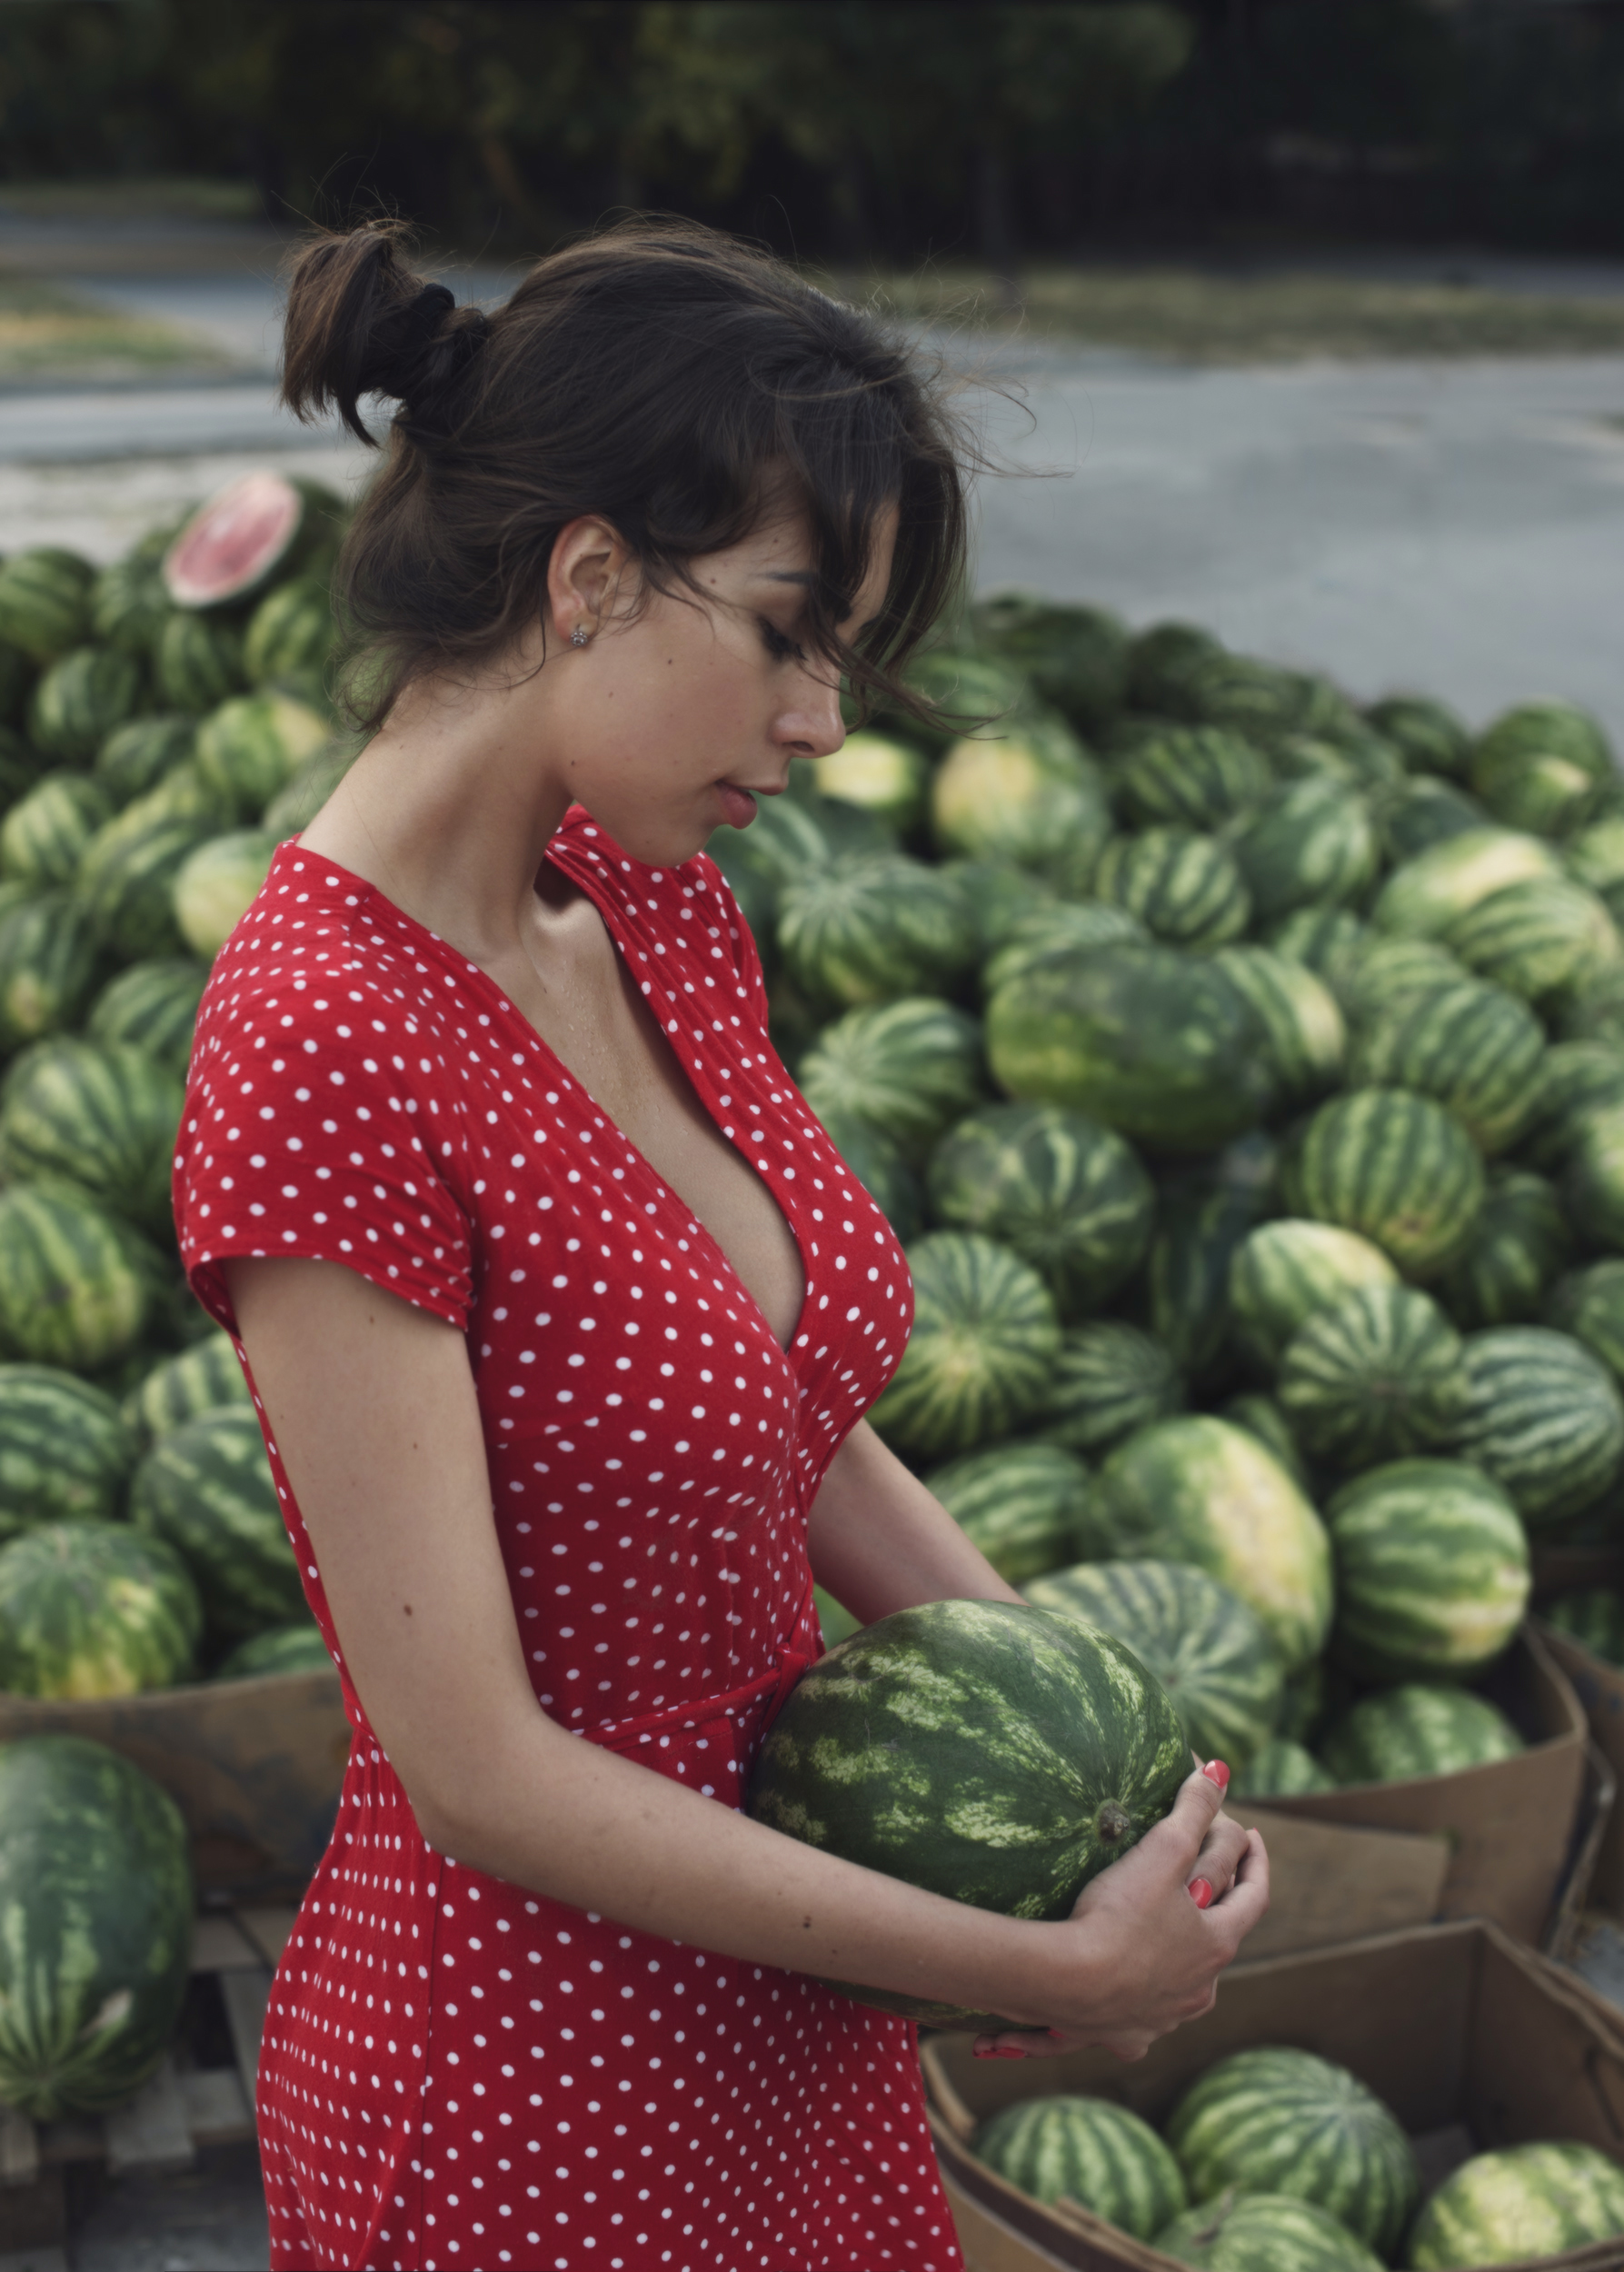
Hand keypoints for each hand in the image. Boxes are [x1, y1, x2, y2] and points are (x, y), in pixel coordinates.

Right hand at [973, 1760, 1269, 2064]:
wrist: (1068, 1982)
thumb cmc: (1120, 1915)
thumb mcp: (1163, 1851)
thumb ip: (1193, 1810)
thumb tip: (1220, 1771)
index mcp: (1217, 1944)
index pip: (1255, 1897)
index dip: (1256, 1862)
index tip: (1253, 1838)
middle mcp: (1200, 1989)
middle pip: (1219, 1943)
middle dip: (1216, 1912)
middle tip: (1205, 1881)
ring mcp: (1164, 2018)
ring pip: (1183, 1985)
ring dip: (1180, 1962)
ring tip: (1163, 1938)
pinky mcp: (1126, 2038)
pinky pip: (1137, 2018)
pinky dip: (1135, 2002)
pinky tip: (1117, 1995)